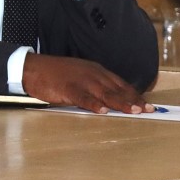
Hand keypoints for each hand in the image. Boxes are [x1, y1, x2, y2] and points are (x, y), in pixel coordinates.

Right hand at [21, 53, 152, 113]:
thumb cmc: (55, 74)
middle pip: (116, 89)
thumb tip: (112, 101)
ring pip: (104, 93)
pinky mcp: (67, 88)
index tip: (147, 105)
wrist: (31, 68)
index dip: (135, 95)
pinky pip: (83, 97)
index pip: (120, 84)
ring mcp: (80, 80)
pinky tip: (102, 110)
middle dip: (133, 100)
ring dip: (120, 102)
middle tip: (148, 110)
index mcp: (95, 71)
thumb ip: (95, 85)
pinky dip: (93, 104)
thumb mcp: (80, 75)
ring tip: (133, 111)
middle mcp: (91, 74)